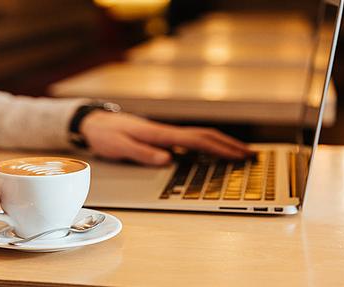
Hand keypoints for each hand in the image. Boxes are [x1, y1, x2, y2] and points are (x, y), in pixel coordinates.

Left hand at [80, 111, 252, 165]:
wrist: (94, 122)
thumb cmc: (105, 135)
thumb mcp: (119, 147)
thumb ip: (142, 153)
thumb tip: (167, 159)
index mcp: (158, 134)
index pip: (195, 140)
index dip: (218, 148)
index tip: (238, 155)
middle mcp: (164, 131)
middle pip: (203, 135)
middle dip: (227, 145)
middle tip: (250, 155)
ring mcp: (163, 133)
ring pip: (197, 136)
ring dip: (219, 144)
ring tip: (238, 153)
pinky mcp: (159, 137)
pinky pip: (188, 140)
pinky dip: (204, 145)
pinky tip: (209, 153)